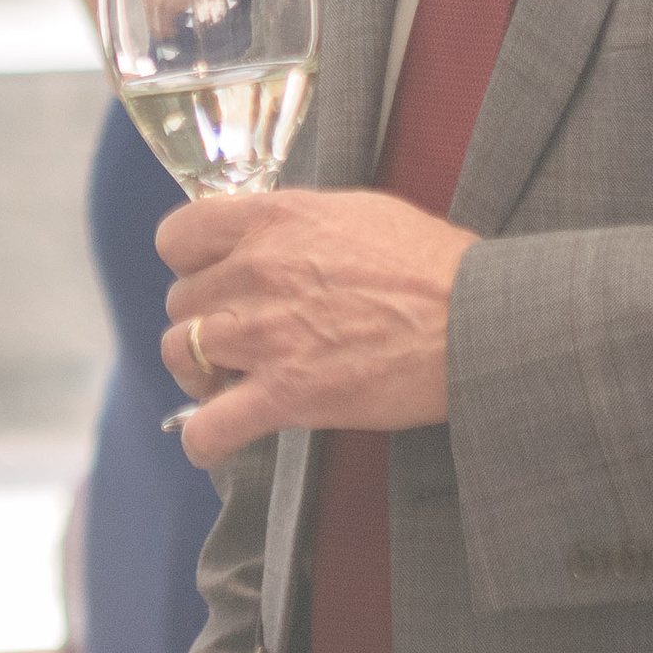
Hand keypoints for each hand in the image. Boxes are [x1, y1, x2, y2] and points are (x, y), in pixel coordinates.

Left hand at [157, 190, 476, 468]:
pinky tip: (219, 438)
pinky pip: (207, 429)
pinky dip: (204, 440)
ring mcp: (266, 335)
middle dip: (204, 319)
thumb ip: (293, 224)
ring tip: (228, 381)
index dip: (189, 261)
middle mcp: (256, 270)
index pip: (178, 235)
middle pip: (181, 300)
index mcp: (272, 219)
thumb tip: (264, 240)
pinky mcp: (286, 396)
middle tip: (238, 336)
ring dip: (199, 371)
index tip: (211, 276)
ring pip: (180, 353)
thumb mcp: (352, 212)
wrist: (474, 318)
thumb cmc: (428, 263)